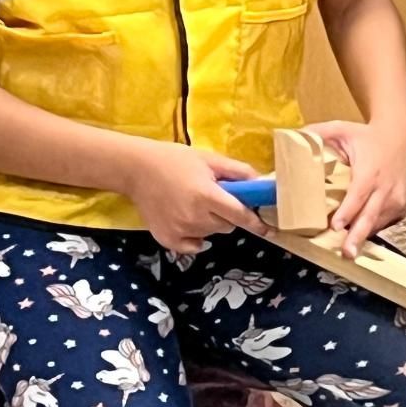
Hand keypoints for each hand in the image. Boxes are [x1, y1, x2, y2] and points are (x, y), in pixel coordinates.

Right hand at [122, 141, 264, 255]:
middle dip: (227, 215)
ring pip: (211, 234)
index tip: (268, 229)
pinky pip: (193, 246)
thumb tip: (261, 182)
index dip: (256, 223)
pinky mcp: (167, 240)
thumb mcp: (208, 159)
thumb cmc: (174, 160)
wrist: (136, 169)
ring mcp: (180, 231)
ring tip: (194, 204)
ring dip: (210, 223)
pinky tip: (187, 221)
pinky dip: (196, 238)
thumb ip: (237, 171)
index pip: (239, 215)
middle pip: (227, 226)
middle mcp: (195, 217)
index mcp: (206, 196)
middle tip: (214, 199)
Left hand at [307, 117, 405, 258]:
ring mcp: (397, 199)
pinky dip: (371, 228)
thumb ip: (317, 133)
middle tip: (346, 253)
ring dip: (361, 235)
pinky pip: (384, 222)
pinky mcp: (402, 206)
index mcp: (369, 171)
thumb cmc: (366, 135)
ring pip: (376, 223)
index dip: (348, 211)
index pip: (358, 195)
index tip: (336, 226)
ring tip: (348, 250)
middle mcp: (385, 188)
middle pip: (370, 216)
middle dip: (358, 236)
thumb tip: (291, 139)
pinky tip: (359, 233)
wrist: (401, 136)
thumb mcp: (341, 129)